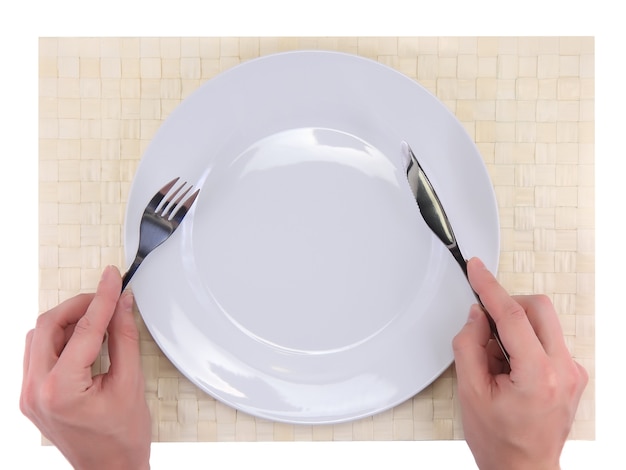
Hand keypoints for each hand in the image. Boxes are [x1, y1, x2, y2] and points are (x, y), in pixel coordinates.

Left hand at [20, 266, 150, 469]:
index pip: (85, 329)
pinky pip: (38, 353)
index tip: (111, 277)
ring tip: (99, 319)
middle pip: (48, 326)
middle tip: (107, 298)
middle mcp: (35, 391)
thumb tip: (121, 305)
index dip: (102, 298)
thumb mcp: (131, 383)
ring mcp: (28, 395)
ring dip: (68, 321)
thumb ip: (124, 338)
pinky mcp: (31, 396)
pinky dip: (60, 338)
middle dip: (79, 306)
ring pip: (39, 337)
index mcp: (60, 390)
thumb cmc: (122, 438)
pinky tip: (84, 339)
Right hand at [453, 258, 587, 469]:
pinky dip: (525, 342)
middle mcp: (564, 370)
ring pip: (544, 322)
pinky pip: (548, 339)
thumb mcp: (470, 392)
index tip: (477, 269)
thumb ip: (469, 346)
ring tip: (497, 361)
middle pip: (538, 309)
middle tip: (484, 327)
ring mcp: (572, 372)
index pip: (512, 316)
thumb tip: (477, 316)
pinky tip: (510, 369)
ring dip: (515, 327)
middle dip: (508, 306)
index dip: (490, 287)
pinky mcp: (572, 374)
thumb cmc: (499, 441)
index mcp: (538, 375)